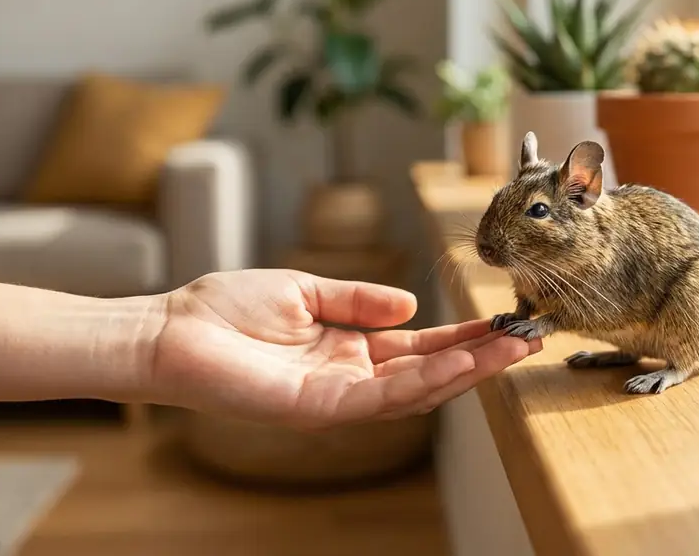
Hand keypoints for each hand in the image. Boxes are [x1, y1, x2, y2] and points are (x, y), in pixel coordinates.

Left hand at [149, 269, 541, 429]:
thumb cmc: (223, 311)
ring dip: (465, 372)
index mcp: (348, 350)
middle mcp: (349, 378)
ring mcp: (335, 397)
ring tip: (509, 350)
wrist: (169, 330)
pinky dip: (423, 381)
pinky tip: (459, 363)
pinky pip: (380, 398)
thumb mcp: (305, 291)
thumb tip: (411, 305)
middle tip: (529, 338)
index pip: (419, 347)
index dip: (464, 337)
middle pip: (429, 372)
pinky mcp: (316, 407)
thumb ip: (358, 300)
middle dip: (481, 358)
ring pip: (415, 390)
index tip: (505, 322)